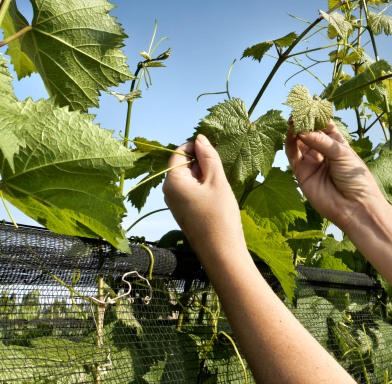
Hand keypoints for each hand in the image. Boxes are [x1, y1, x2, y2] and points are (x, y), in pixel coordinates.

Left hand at [162, 135, 247, 262]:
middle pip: (183, 165)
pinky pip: (191, 191)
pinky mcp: (184, 212)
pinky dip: (204, 188)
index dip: (197, 148)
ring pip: (189, 178)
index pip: (179, 152)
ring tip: (220, 185)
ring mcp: (175, 203)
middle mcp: (169, 192)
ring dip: (205, 176)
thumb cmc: (219, 217)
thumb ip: (208, 157)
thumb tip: (200, 138)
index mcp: (172, 181)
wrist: (222, 254)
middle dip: (202, 163)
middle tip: (221, 170)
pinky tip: (218, 196)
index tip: (215, 151)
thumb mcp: (217, 181)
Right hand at [284, 122, 385, 231]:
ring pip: (299, 142)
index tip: (309, 105)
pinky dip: (290, 143)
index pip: (324, 125)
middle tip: (296, 111)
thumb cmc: (355, 178)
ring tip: (292, 121)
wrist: (354, 207)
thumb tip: (302, 129)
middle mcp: (323, 151)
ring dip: (294, 131)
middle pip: (309, 132)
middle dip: (303, 121)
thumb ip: (321, 141)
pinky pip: (293, 155)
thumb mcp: (342, 154)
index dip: (316, 115)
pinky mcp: (301, 173)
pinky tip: (291, 133)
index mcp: (337, 144)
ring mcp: (311, 162)